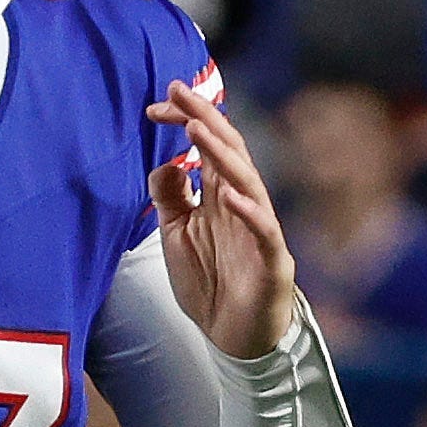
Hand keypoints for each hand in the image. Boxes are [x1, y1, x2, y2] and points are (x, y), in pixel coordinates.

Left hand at [149, 77, 299, 360]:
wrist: (234, 336)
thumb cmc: (211, 282)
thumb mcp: (177, 235)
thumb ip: (171, 198)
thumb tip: (167, 162)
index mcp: (219, 195)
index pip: (205, 147)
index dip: (184, 122)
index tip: (155, 106)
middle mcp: (242, 203)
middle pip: (226, 151)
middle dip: (203, 119)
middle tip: (177, 90)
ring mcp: (259, 229)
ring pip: (246, 181)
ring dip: (222, 154)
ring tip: (198, 128)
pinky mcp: (271, 261)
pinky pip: (264, 231)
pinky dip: (249, 212)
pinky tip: (230, 195)